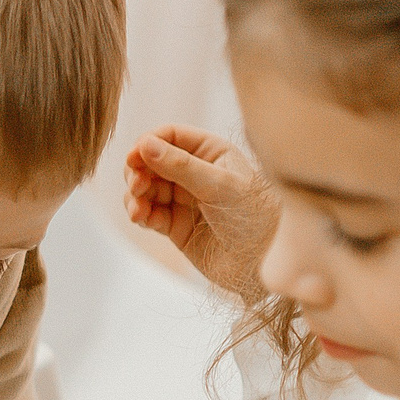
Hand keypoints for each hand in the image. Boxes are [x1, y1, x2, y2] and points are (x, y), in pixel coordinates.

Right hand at [124, 125, 269, 298]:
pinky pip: (149, 214)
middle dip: (138, 173)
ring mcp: (184, 200)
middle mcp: (195, 172)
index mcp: (210, 152)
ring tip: (137, 209)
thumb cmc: (254, 217)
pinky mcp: (176, 226)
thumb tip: (144, 145)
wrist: (265, 263)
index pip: (170, 136)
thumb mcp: (218, 185)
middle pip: (151, 162)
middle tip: (137, 187)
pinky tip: (141, 218)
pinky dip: (140, 214)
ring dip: (135, 196)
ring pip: (146, 189)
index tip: (133, 158)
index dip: (148, 144)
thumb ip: (180, 166)